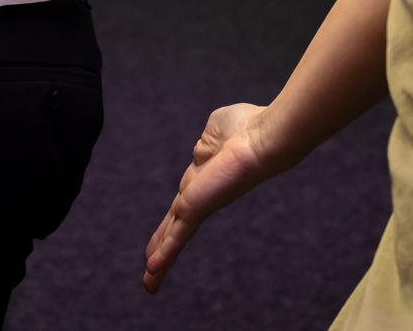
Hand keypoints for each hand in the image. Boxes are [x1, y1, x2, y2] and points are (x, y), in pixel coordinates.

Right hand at [143, 102, 282, 293]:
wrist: (262, 138)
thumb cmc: (247, 128)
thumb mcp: (215, 131)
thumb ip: (206, 143)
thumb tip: (203, 151)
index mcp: (203, 178)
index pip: (182, 205)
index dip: (171, 217)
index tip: (163, 232)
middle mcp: (201, 196)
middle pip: (175, 227)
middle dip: (162, 247)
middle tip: (151, 270)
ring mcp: (200, 205)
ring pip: (174, 238)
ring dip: (160, 261)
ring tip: (149, 284)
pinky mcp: (198, 208)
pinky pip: (178, 235)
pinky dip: (164, 254)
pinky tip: (152, 270)